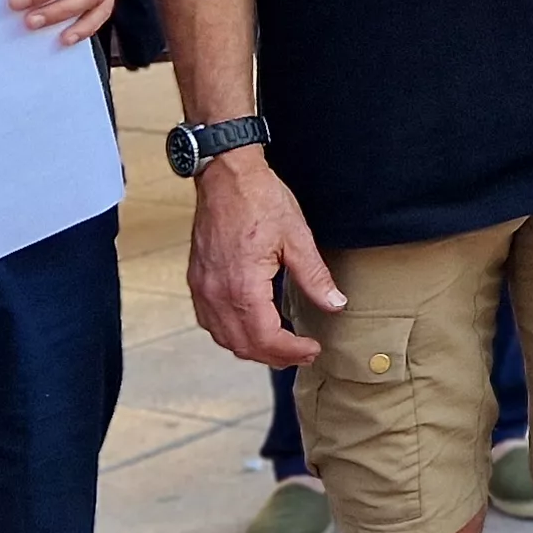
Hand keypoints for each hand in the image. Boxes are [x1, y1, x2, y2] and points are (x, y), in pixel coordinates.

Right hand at [189, 152, 337, 365]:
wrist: (226, 176)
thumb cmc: (259, 200)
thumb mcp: (297, 237)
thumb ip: (314, 277)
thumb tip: (335, 305)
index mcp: (243, 286)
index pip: (266, 339)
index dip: (291, 351)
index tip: (312, 349)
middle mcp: (217, 294)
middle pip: (243, 345)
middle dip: (274, 356)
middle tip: (301, 352)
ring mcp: (203, 288)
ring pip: (224, 337)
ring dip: (251, 348)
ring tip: (280, 345)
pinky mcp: (197, 280)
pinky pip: (210, 321)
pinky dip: (231, 332)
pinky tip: (250, 327)